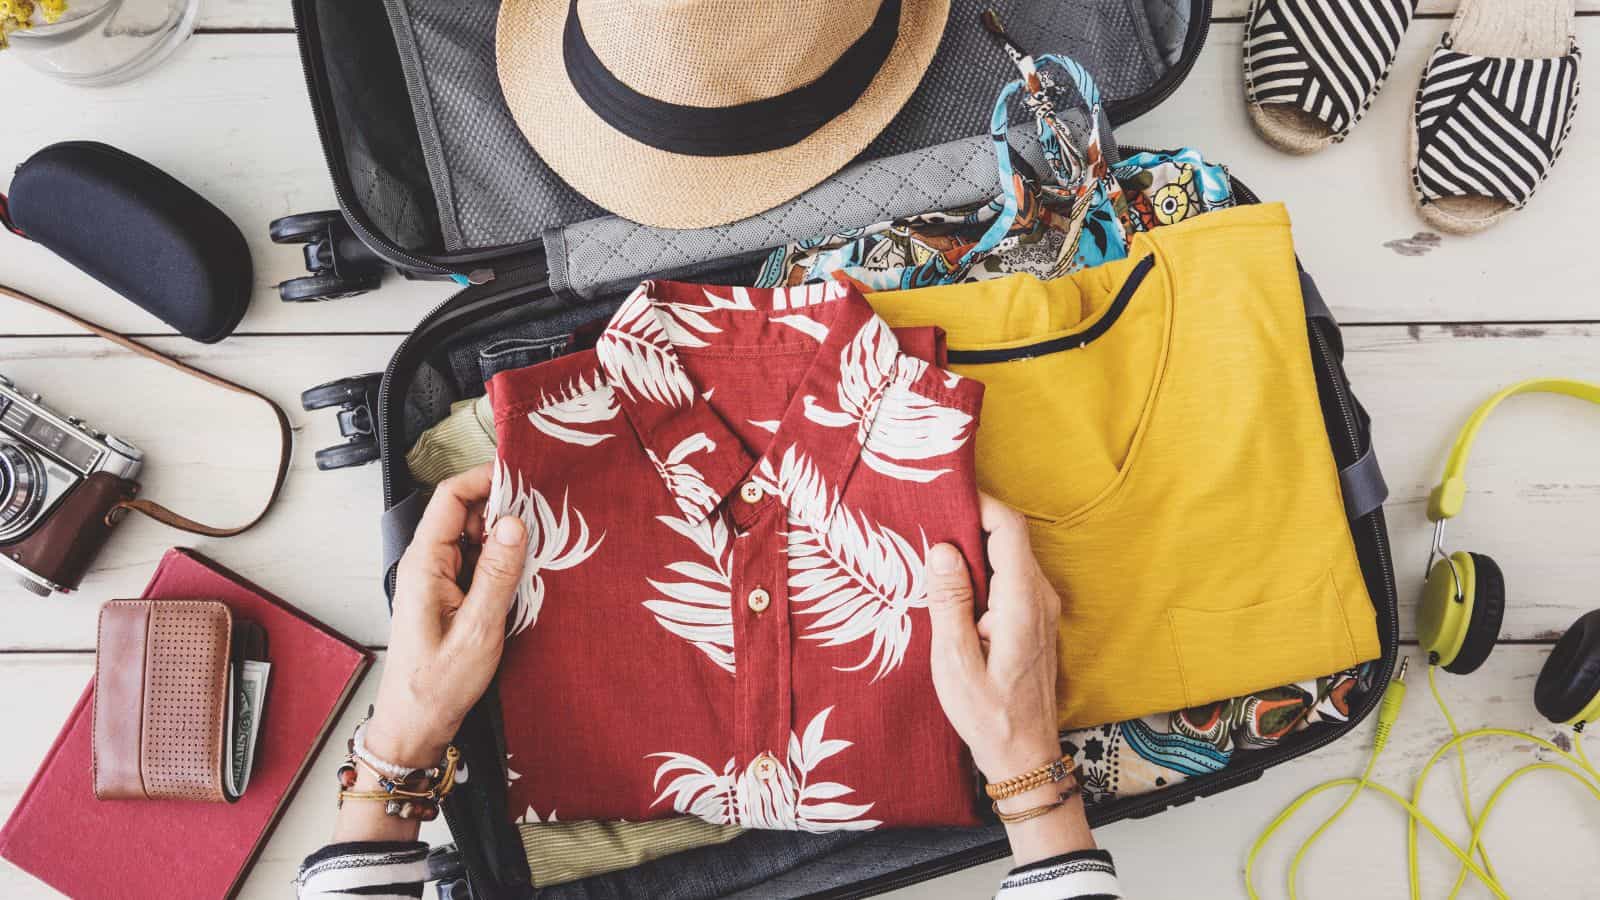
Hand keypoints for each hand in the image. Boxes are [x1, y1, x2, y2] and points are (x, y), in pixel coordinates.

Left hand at [366, 463, 527, 767]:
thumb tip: (515, 524)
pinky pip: (474, 563)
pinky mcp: (448, 595)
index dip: (485, 479)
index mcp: (424, 563)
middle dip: (502, 510)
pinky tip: (521, 575)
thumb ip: (497, 573)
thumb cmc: (438, 685)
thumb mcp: (478, 629)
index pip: (450, 497)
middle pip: (464, 513)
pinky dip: (499, 562)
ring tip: (537, 549)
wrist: (416, 726)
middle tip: (542, 519)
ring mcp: (436, 579)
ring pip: (472, 538)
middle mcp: (426, 564)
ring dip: (503, 538)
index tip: (523, 478)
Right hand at [926, 493, 1093, 862]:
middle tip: (927, 523)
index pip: (1009, 529)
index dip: (979, 504)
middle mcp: (1041, 598)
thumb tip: (944, 548)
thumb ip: (950, 602)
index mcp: (1022, 603)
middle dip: (970, 523)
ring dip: (975, 550)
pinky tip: (954, 588)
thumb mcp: (954, 663)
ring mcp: (1043, 608)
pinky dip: (984, 571)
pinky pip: (1012, 578)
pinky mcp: (1037, 619)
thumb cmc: (987, 715)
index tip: (943, 498)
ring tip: (933, 556)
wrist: (1026, 756)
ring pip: (1011, 557)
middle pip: (1010, 537)